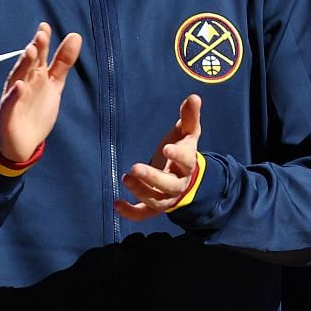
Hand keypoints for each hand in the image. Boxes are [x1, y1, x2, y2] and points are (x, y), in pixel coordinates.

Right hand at [0, 22, 81, 162]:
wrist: (23, 143)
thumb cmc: (36, 110)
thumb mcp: (54, 85)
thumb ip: (63, 62)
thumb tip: (75, 35)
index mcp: (34, 75)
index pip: (39, 56)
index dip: (42, 42)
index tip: (45, 27)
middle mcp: (23, 82)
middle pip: (28, 64)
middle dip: (35, 50)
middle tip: (41, 35)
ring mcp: (14, 97)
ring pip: (18, 78)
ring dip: (23, 65)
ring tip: (30, 51)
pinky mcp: (7, 114)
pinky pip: (10, 102)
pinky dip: (14, 94)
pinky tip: (20, 85)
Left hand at [115, 94, 201, 220]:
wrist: (186, 180)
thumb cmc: (183, 151)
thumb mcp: (188, 134)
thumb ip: (190, 117)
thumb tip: (194, 97)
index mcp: (188, 164)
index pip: (186, 161)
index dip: (178, 155)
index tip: (167, 148)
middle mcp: (178, 184)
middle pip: (169, 186)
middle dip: (153, 178)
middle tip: (135, 167)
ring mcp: (167, 198)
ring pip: (156, 201)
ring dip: (140, 192)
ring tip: (125, 177)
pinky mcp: (154, 207)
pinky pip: (144, 214)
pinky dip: (131, 212)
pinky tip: (116, 204)